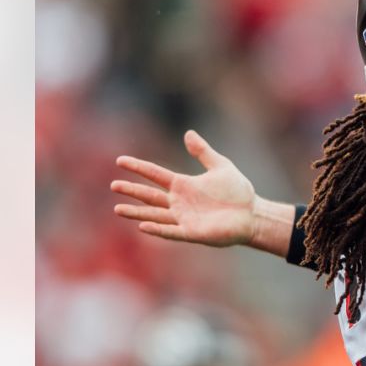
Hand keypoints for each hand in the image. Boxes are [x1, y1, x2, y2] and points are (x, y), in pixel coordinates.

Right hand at [112, 130, 258, 246]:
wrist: (252, 213)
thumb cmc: (237, 192)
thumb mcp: (220, 166)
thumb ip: (203, 152)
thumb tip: (188, 133)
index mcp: (183, 185)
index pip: (155, 174)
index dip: (138, 167)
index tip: (120, 160)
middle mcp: (179, 202)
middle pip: (150, 196)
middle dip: (132, 190)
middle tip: (114, 185)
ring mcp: (184, 218)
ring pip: (155, 215)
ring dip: (137, 212)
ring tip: (118, 209)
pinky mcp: (192, 232)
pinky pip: (171, 231)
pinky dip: (158, 229)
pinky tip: (143, 225)